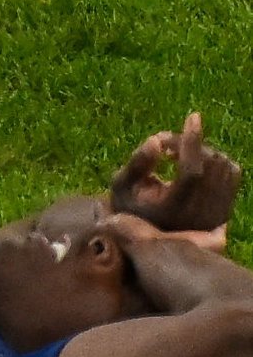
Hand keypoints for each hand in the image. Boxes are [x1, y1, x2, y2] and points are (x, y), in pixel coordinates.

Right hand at [107, 114, 235, 240]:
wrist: (151, 238)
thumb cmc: (130, 206)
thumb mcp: (122, 184)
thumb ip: (137, 163)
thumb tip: (157, 140)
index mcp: (172, 208)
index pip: (191, 170)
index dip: (192, 143)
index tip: (193, 118)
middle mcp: (200, 212)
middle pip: (207, 163)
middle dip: (190, 143)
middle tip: (166, 142)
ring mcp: (218, 212)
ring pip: (222, 164)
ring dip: (202, 150)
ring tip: (178, 153)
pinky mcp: (228, 209)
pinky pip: (233, 171)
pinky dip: (217, 159)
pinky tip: (197, 162)